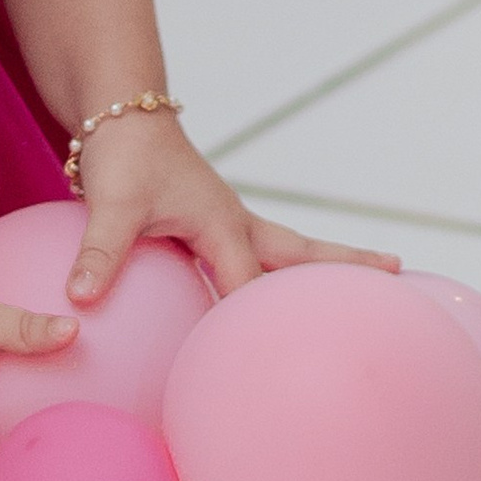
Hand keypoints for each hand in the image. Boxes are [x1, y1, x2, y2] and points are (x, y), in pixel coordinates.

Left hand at [65, 103, 398, 306]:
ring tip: (365, 282)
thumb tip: (81, 299)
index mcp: (224, 225)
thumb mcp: (111, 204)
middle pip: (301, 254)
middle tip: (399, 274)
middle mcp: (237, 224)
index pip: (250, 289)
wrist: (119, 115)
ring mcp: (228, 222)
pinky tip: (268, 298)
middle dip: (347, 267)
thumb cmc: (123, 155)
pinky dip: (270, 275)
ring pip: (285, 252)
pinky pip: (252, 257)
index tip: (287, 365)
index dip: (263, 328)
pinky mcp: (211, 223)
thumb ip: (101, 252)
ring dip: (319, 269)